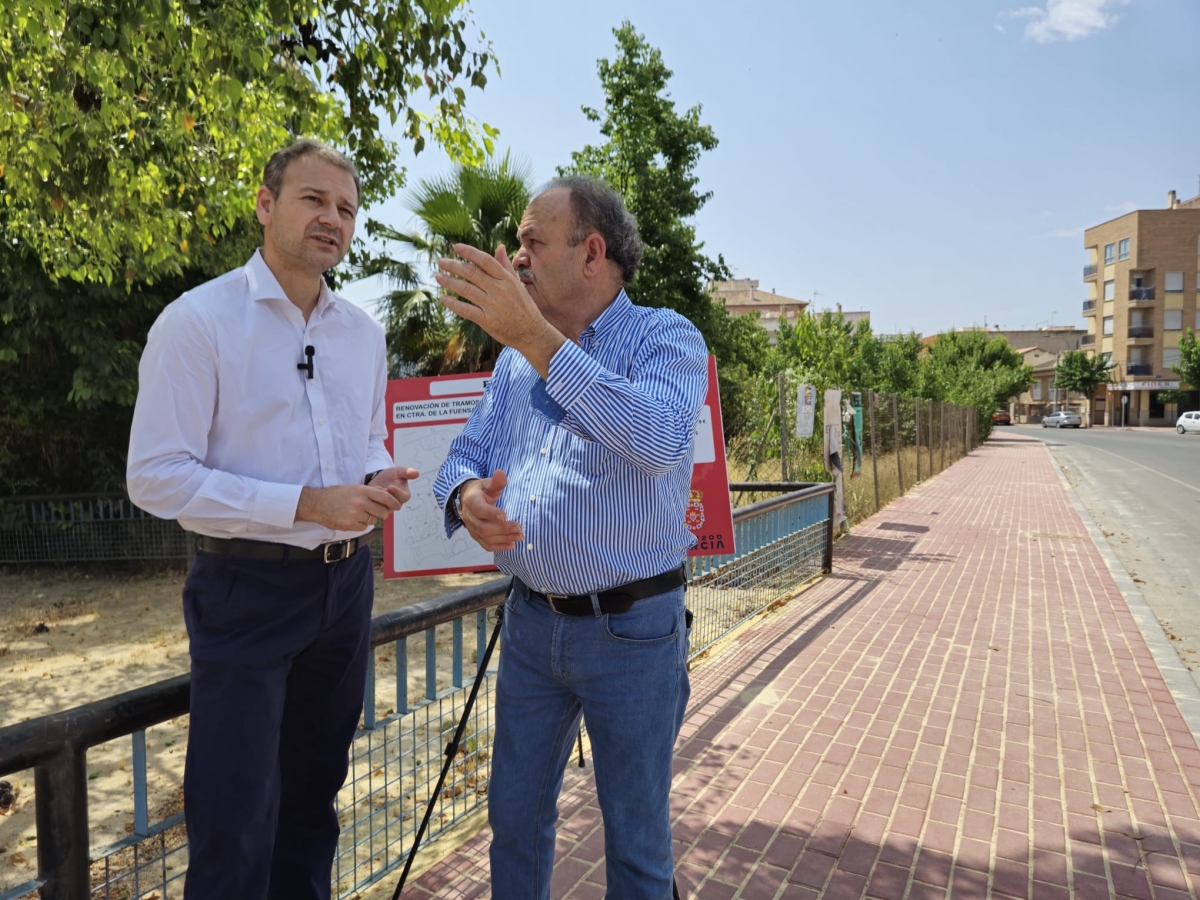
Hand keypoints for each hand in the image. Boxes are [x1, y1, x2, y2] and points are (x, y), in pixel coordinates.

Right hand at [295, 483, 403, 530]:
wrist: (318, 503)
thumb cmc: (337, 495)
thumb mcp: (355, 488)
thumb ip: (371, 491)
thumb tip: (387, 493)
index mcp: (363, 491)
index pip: (386, 497)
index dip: (394, 503)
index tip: (397, 506)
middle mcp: (360, 502)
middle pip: (382, 512)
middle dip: (383, 513)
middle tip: (378, 513)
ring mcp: (355, 514)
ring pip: (373, 520)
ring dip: (370, 519)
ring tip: (359, 514)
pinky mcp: (349, 525)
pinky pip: (364, 527)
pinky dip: (361, 525)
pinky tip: (352, 519)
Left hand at [367, 466, 419, 511]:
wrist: (378, 479)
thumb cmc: (391, 475)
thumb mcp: (398, 471)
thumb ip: (407, 472)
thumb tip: (416, 473)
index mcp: (404, 495)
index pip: (404, 498)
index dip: (398, 493)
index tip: (390, 487)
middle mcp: (397, 503)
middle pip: (394, 505)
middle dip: (387, 497)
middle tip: (381, 488)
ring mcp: (387, 507)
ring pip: (384, 508)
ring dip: (379, 499)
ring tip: (375, 490)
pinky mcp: (378, 509)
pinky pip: (376, 510)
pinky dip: (372, 502)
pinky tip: (370, 494)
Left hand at [435, 243, 564, 377]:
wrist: (532, 333)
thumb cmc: (524, 307)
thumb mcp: (517, 285)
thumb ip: (505, 266)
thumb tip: (498, 247)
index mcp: (507, 279)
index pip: (485, 261)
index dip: (470, 252)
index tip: (456, 247)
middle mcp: (499, 290)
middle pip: (472, 273)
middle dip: (453, 266)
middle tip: (440, 261)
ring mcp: (492, 305)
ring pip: (466, 289)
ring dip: (449, 282)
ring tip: (438, 277)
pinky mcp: (487, 321)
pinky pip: (466, 309)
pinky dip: (453, 304)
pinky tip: (443, 298)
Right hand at [457, 469, 524, 551]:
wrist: (468, 499)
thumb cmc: (481, 491)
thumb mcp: (487, 484)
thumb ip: (496, 482)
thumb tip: (501, 473)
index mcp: (471, 501)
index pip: (479, 509)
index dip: (491, 514)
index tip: (505, 516)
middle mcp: (469, 517)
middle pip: (484, 527)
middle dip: (502, 529)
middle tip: (518, 527)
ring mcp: (471, 528)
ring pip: (486, 538)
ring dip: (504, 538)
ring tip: (520, 536)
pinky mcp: (476, 536)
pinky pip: (486, 545)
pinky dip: (499, 547)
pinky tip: (512, 545)